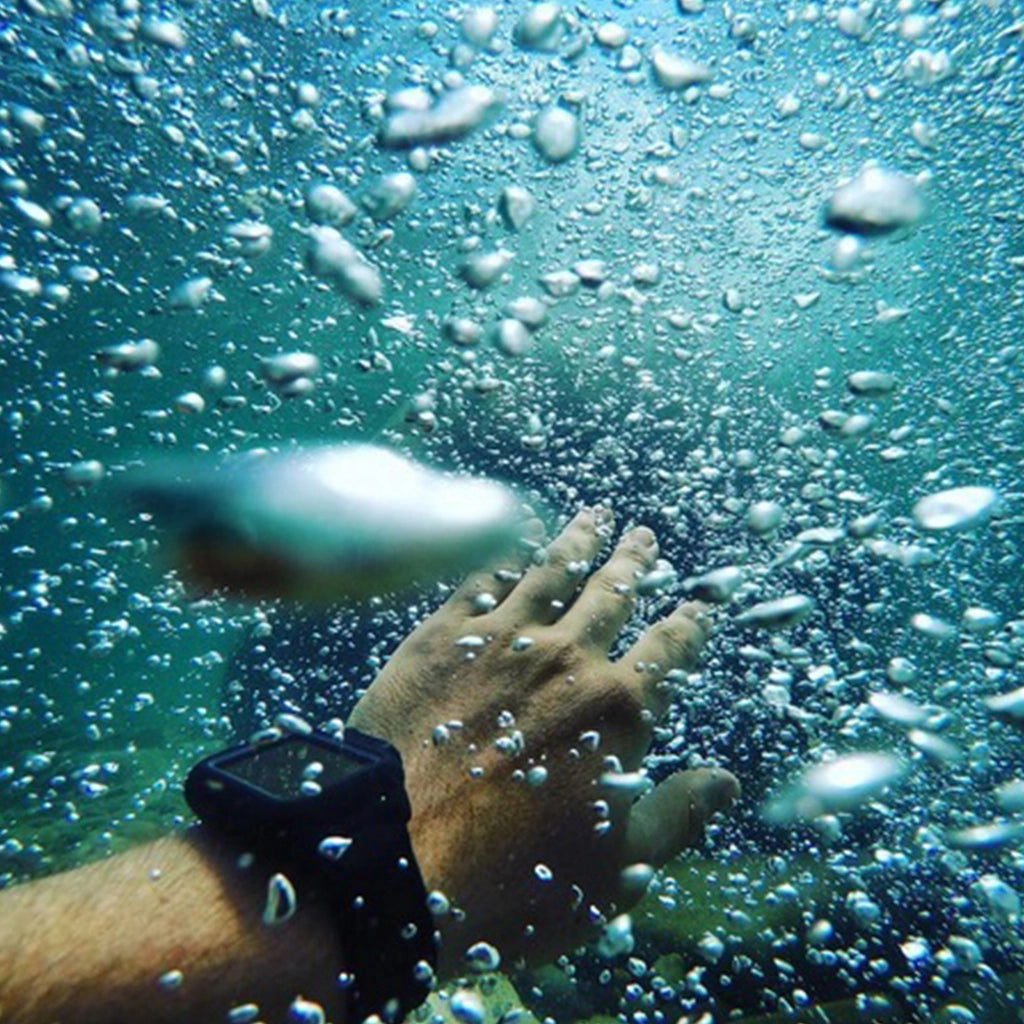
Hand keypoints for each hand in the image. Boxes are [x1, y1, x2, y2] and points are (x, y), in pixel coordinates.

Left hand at [348, 507, 738, 972]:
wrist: (396, 862)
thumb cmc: (514, 880)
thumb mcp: (618, 870)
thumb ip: (678, 816)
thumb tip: (728, 782)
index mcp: (619, 711)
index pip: (671, 650)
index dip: (691, 622)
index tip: (702, 601)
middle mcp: (567, 660)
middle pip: (612, 594)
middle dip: (634, 561)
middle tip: (643, 535)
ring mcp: (501, 640)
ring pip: (551, 571)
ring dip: (578, 540)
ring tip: (593, 516)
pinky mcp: (441, 636)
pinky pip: (480, 579)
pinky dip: (503, 556)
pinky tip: (511, 543)